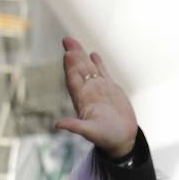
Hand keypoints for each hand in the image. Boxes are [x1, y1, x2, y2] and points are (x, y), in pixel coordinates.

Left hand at [54, 37, 138, 157]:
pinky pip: (102, 73)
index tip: (67, 54)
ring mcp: (100, 90)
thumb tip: (57, 125)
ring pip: (89, 69)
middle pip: (79, 70)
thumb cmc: (106, 138)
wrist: (121, 139)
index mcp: (83, 101)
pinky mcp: (111, 89)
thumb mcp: (90, 132)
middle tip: (67, 40)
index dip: (70, 67)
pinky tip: (93, 54)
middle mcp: (89, 93)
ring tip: (74, 41)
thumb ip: (75, 127)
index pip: (74, 80)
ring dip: (82, 56)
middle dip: (73, 56)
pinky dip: (98, 63)